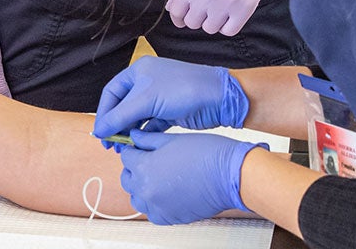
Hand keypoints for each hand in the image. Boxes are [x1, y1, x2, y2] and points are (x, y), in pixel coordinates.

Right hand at [92, 56, 249, 144]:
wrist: (220, 98)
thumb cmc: (184, 89)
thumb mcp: (146, 101)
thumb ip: (120, 116)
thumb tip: (99, 131)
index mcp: (139, 71)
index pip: (111, 93)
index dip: (103, 113)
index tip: (100, 133)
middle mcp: (147, 82)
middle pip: (122, 107)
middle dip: (115, 126)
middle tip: (111, 146)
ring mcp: (159, 98)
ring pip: (136, 118)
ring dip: (128, 133)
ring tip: (123, 149)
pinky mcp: (170, 113)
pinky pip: (150, 125)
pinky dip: (143, 135)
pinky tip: (139, 145)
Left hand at [118, 130, 264, 224]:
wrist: (230, 176)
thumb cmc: (208, 156)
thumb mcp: (173, 139)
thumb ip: (148, 140)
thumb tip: (135, 137)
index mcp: (144, 167)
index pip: (126, 157)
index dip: (133, 149)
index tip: (139, 148)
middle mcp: (146, 189)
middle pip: (127, 178)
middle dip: (135, 169)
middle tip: (149, 161)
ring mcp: (156, 206)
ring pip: (137, 197)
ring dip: (142, 188)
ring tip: (158, 178)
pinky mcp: (168, 217)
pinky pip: (151, 212)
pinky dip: (154, 203)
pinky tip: (165, 193)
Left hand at [165, 0, 293, 35]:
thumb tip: (171, 7)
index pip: (176, 11)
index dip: (178, 17)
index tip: (183, 18)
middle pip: (192, 22)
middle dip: (198, 17)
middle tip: (207, 7)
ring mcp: (225, 4)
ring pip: (210, 28)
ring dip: (214, 21)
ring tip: (222, 7)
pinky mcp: (243, 10)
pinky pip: (228, 31)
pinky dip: (229, 25)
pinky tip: (232, 13)